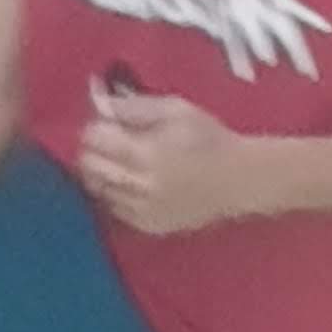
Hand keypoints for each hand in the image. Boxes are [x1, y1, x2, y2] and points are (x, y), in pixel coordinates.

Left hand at [79, 89, 266, 237]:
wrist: (242, 180)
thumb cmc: (209, 139)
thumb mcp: (176, 110)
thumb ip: (134, 106)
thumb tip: (100, 104)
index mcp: (146, 154)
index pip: (93, 139)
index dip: (96, 128)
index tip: (108, 125)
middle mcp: (140, 186)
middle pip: (88, 166)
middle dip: (93, 150)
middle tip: (111, 144)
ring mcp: (143, 210)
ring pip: (97, 189)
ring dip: (103, 173)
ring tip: (125, 163)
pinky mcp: (148, 226)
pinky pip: (114, 209)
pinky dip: (116, 195)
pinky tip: (136, 184)